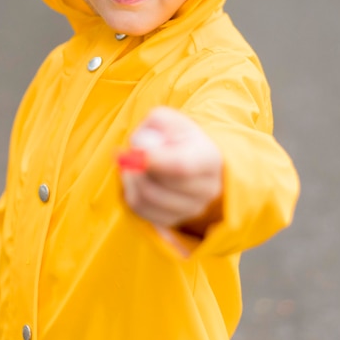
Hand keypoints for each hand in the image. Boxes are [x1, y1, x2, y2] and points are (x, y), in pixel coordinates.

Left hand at [119, 106, 223, 228]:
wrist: (185, 155)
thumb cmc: (173, 135)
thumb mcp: (167, 120)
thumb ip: (154, 123)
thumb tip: (140, 146)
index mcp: (210, 158)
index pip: (182, 166)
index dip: (155, 161)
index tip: (137, 152)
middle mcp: (208, 188)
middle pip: (164, 186)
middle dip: (139, 169)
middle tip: (129, 155)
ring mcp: (193, 208)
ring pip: (150, 200)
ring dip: (132, 180)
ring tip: (131, 165)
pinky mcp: (175, 220)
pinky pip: (142, 212)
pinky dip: (131, 194)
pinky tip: (135, 180)